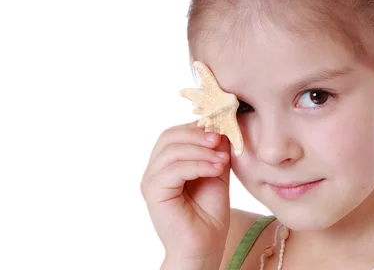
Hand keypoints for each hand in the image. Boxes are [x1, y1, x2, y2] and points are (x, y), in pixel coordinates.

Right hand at [141, 121, 231, 266]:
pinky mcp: (154, 192)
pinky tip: (216, 168)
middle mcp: (154, 170)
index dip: (197, 127)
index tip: (222, 129)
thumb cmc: (209, 215)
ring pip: (172, 150)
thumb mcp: (216, 174)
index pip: (175, 133)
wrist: (204, 247)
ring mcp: (151, 181)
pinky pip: (174, 168)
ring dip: (201, 150)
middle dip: (197, 134)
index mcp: (165, 164)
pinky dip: (198, 164)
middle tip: (221, 138)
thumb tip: (221, 126)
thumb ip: (215, 151)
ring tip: (223, 159)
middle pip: (169, 136)